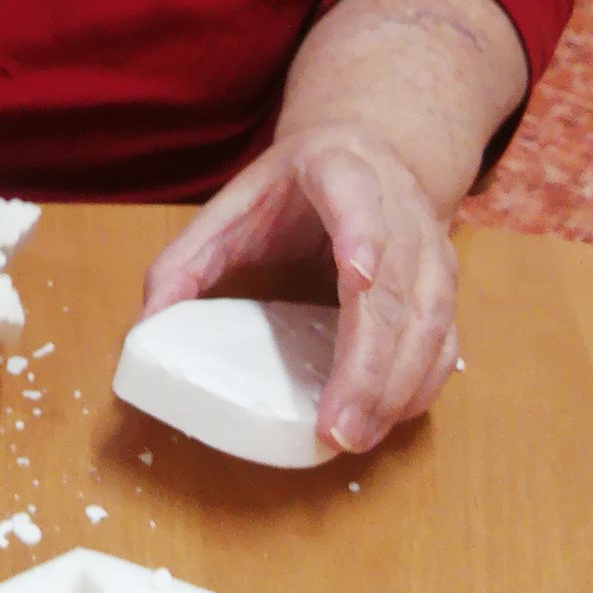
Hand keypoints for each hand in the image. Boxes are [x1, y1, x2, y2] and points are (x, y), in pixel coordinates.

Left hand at [140, 125, 460, 453]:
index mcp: (337, 168)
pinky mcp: (444, 283)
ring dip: (398, 384)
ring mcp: (430, 245)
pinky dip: (422, 383)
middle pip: (395, 283)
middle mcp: (397, 204)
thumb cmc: (288, 193)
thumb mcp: (230, 208)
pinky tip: (389, 420)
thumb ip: (185, 261)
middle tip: (337, 426)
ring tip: (357, 437)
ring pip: (429, 316)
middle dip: (369, 361)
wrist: (363, 154)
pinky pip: (445, 339)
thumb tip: (146, 328)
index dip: (361, 234)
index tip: (354, 279)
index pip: (355, 197)